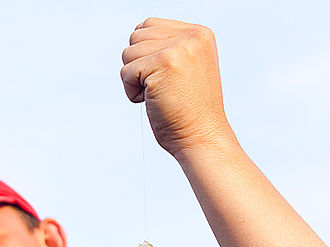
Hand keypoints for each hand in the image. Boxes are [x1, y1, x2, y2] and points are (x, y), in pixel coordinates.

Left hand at [120, 18, 233, 156]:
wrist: (203, 138)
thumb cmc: (190, 111)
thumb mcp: (186, 67)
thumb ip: (169, 46)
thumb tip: (136, 32)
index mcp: (199, 33)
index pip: (150, 25)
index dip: (148, 55)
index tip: (169, 78)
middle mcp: (191, 36)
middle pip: (136, 36)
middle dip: (141, 66)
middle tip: (165, 88)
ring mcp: (178, 48)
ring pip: (128, 53)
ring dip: (136, 79)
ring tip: (160, 94)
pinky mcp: (163, 63)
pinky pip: (126, 72)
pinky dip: (132, 92)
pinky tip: (154, 102)